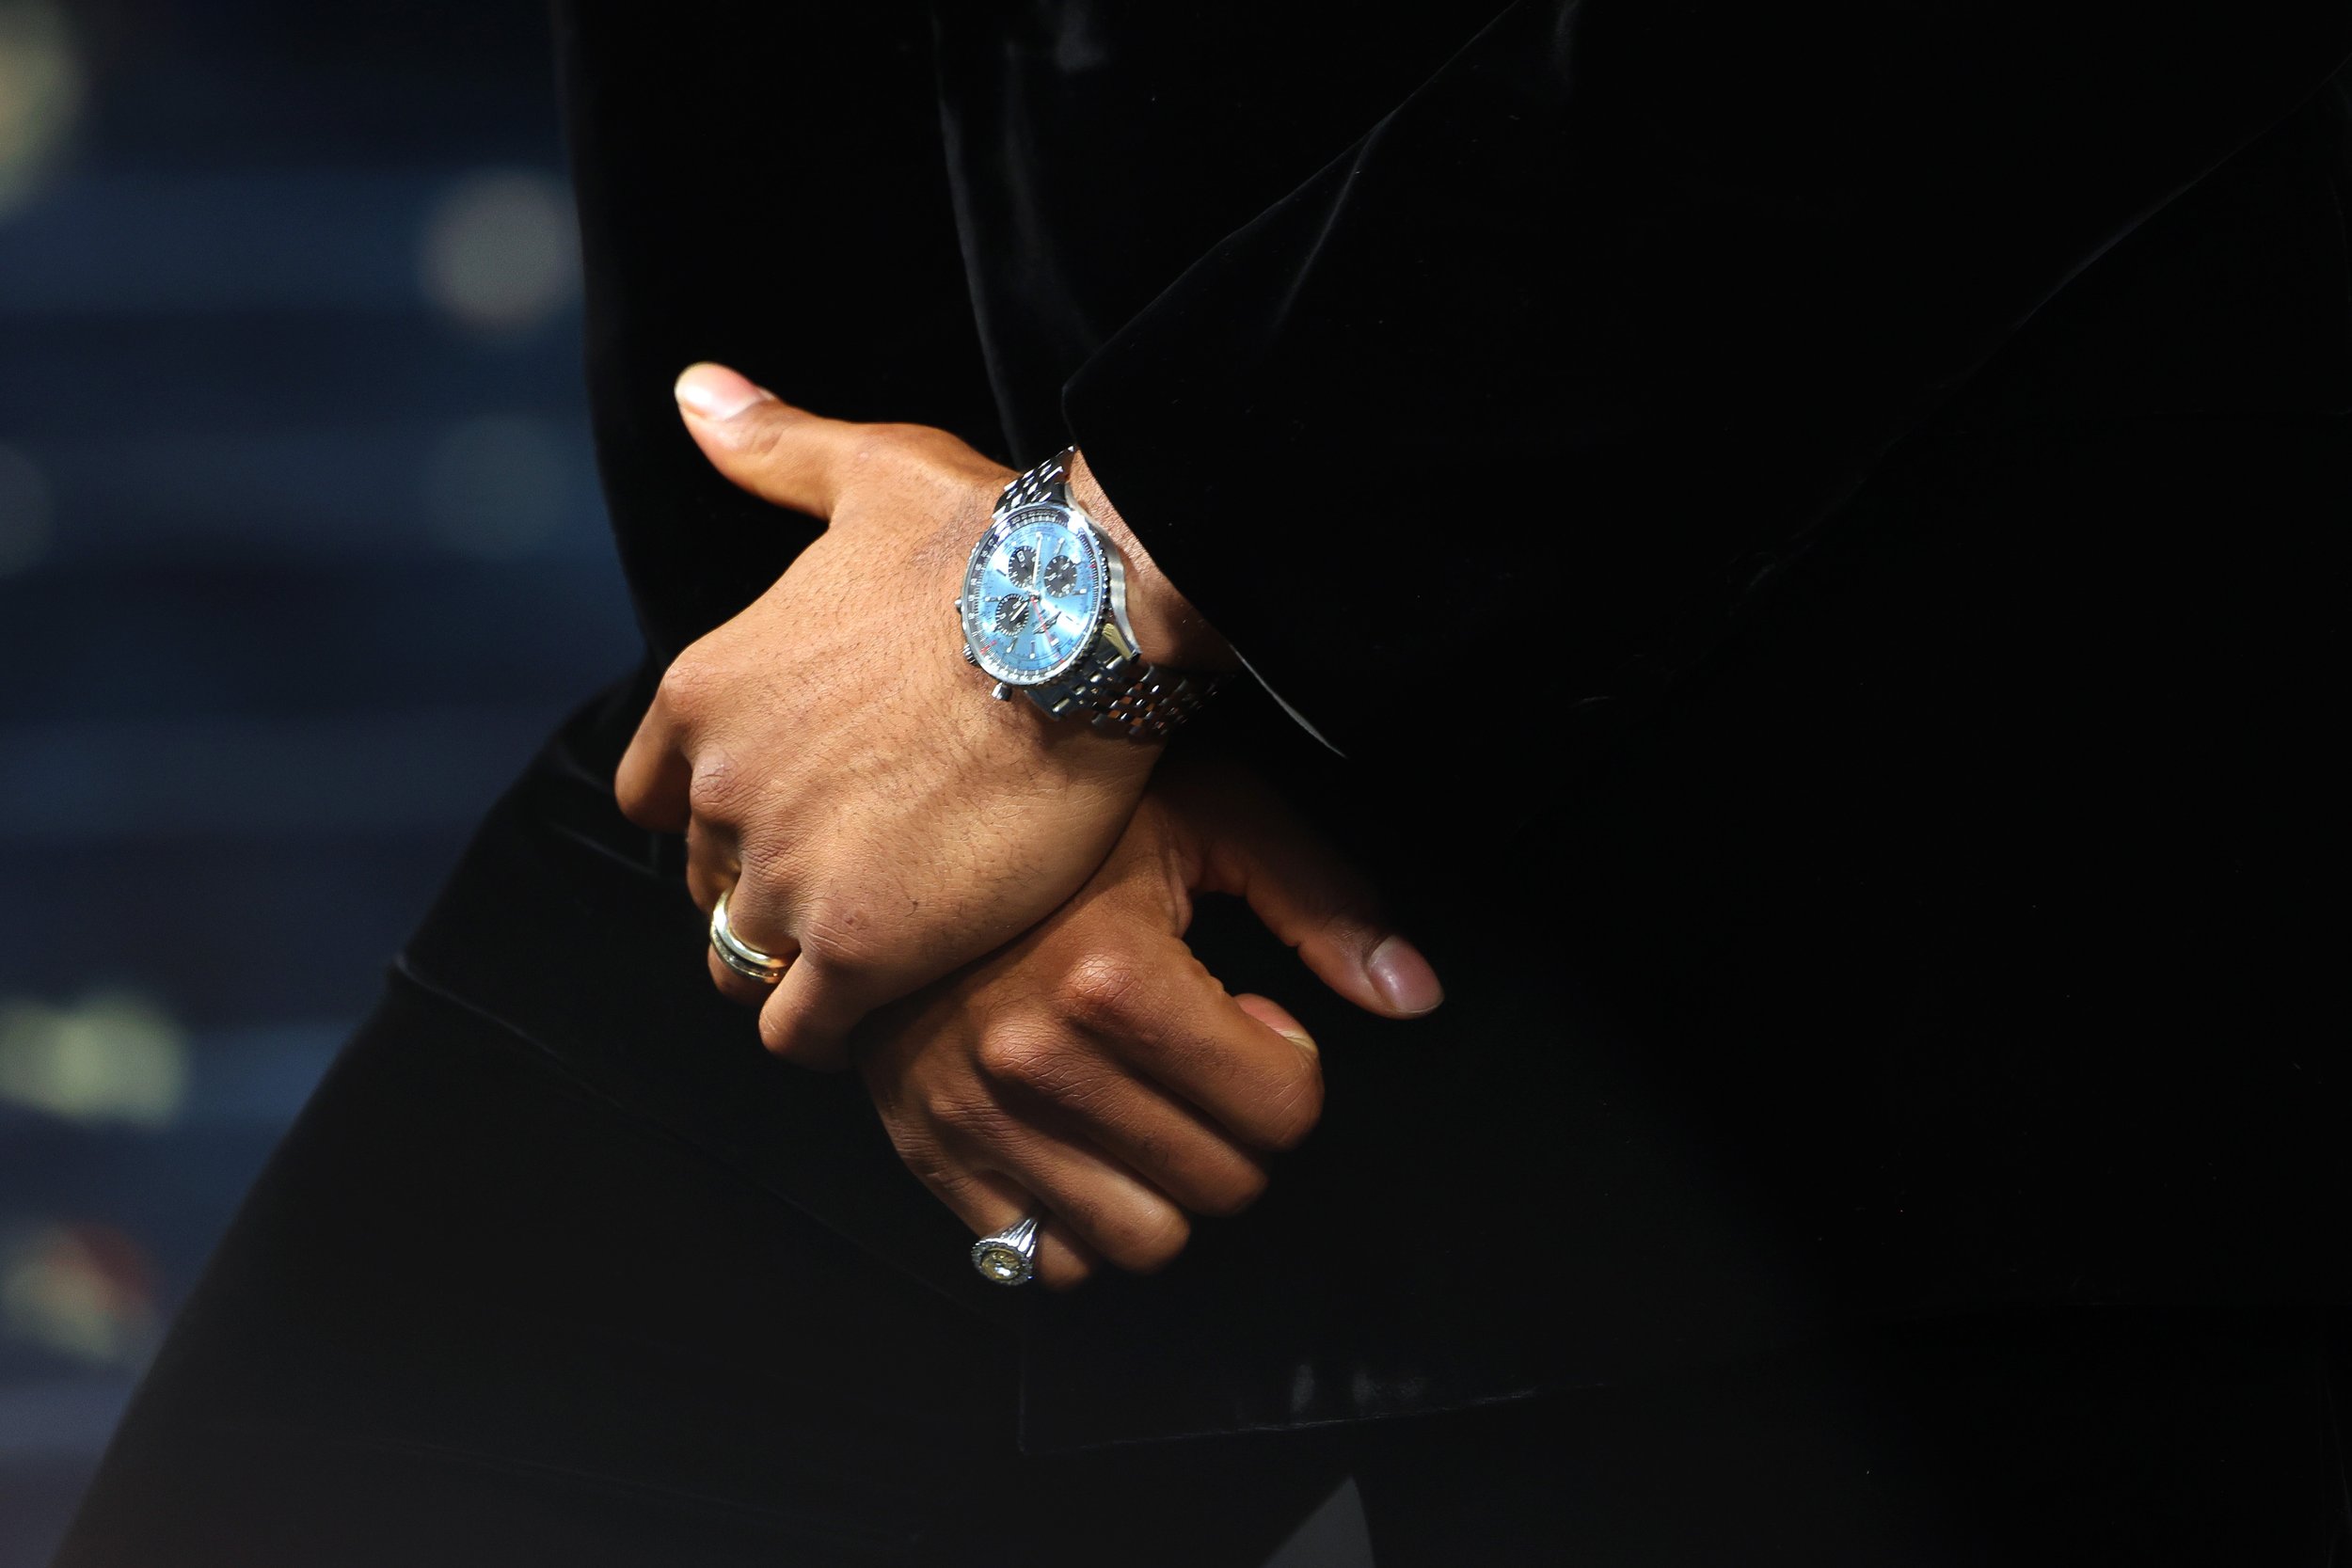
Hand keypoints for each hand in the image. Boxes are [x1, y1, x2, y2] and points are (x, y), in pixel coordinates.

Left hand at [617, 364, 1209, 1066]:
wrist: (1083, 621)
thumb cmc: (988, 543)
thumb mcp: (866, 474)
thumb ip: (772, 450)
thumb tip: (695, 393)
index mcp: (706, 689)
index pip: (660, 798)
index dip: (718, 821)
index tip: (789, 824)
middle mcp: (721, 787)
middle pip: (706, 884)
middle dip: (763, 894)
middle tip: (856, 891)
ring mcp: (781, 871)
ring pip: (739, 965)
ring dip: (791, 970)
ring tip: (873, 961)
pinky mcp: (853, 944)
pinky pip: (798, 1031)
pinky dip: (828, 1034)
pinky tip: (884, 1016)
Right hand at [856, 758, 1443, 1287]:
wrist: (892, 827)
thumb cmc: (1068, 817)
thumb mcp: (1208, 815)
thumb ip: (1321, 902)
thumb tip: (1417, 995)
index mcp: (1114, 974)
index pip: (1282, 1110)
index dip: (1290, 1067)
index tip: (1253, 1020)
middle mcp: (1039, 1059)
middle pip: (1224, 1183)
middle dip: (1240, 1130)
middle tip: (1202, 1063)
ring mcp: (976, 1115)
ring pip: (1143, 1241)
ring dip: (1168, 1187)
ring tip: (1146, 1107)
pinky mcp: (929, 1152)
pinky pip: (1040, 1259)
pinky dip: (1076, 1221)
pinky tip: (1081, 1144)